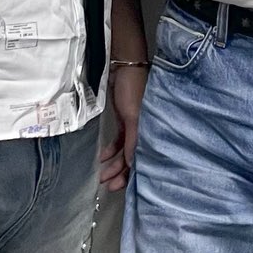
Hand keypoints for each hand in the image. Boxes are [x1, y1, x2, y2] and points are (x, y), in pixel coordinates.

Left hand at [97, 61, 146, 190]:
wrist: (124, 67)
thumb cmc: (133, 89)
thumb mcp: (133, 117)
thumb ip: (133, 141)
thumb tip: (131, 165)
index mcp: (151, 130)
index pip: (143, 159)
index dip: (133, 175)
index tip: (119, 186)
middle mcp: (144, 131)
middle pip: (133, 158)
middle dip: (120, 173)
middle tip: (107, 184)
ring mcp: (134, 126)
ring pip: (124, 152)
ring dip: (113, 164)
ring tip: (102, 175)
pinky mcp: (125, 120)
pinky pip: (119, 140)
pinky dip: (111, 149)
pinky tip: (102, 157)